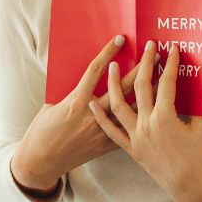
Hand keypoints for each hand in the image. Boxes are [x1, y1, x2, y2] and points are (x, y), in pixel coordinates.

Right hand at [11, 35, 144, 191]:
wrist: (41, 162)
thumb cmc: (42, 131)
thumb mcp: (52, 105)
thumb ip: (70, 91)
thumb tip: (84, 76)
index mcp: (75, 102)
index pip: (96, 70)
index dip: (108, 53)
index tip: (120, 39)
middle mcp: (92, 115)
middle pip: (122, 87)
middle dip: (140, 69)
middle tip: (154, 54)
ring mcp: (101, 132)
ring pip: (130, 108)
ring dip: (147, 92)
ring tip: (161, 77)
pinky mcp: (105, 145)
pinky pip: (127, 130)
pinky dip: (139, 118)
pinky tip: (153, 109)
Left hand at [88, 40, 201, 201]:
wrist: (190, 187)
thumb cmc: (200, 157)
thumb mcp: (201, 126)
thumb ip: (194, 104)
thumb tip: (191, 85)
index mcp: (165, 117)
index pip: (166, 82)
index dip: (170, 64)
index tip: (172, 50)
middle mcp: (146, 124)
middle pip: (141, 86)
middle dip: (145, 63)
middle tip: (147, 47)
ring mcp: (135, 137)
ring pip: (118, 105)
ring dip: (113, 83)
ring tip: (111, 66)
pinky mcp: (131, 149)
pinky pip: (110, 131)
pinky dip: (100, 117)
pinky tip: (92, 103)